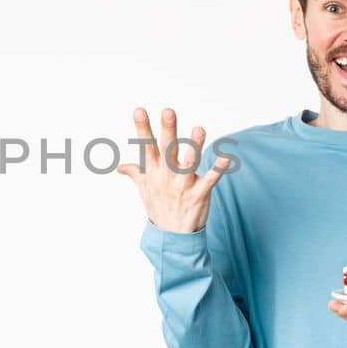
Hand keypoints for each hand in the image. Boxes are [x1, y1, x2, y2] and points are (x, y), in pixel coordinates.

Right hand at [116, 107, 230, 233]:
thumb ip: (134, 173)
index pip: (146, 147)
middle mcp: (167, 176)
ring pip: (189, 162)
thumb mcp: (144, 189)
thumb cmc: (158, 207)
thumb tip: (120, 166)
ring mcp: (183, 186)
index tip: (139, 110)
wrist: (171, 237)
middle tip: (168, 112)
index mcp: (153, 172)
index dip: (142, 129)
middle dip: (168, 131)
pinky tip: (226, 158)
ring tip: (199, 129)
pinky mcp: (199, 194)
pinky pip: (210, 181)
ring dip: (195, 146)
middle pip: (167, 150)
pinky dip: (218, 170)